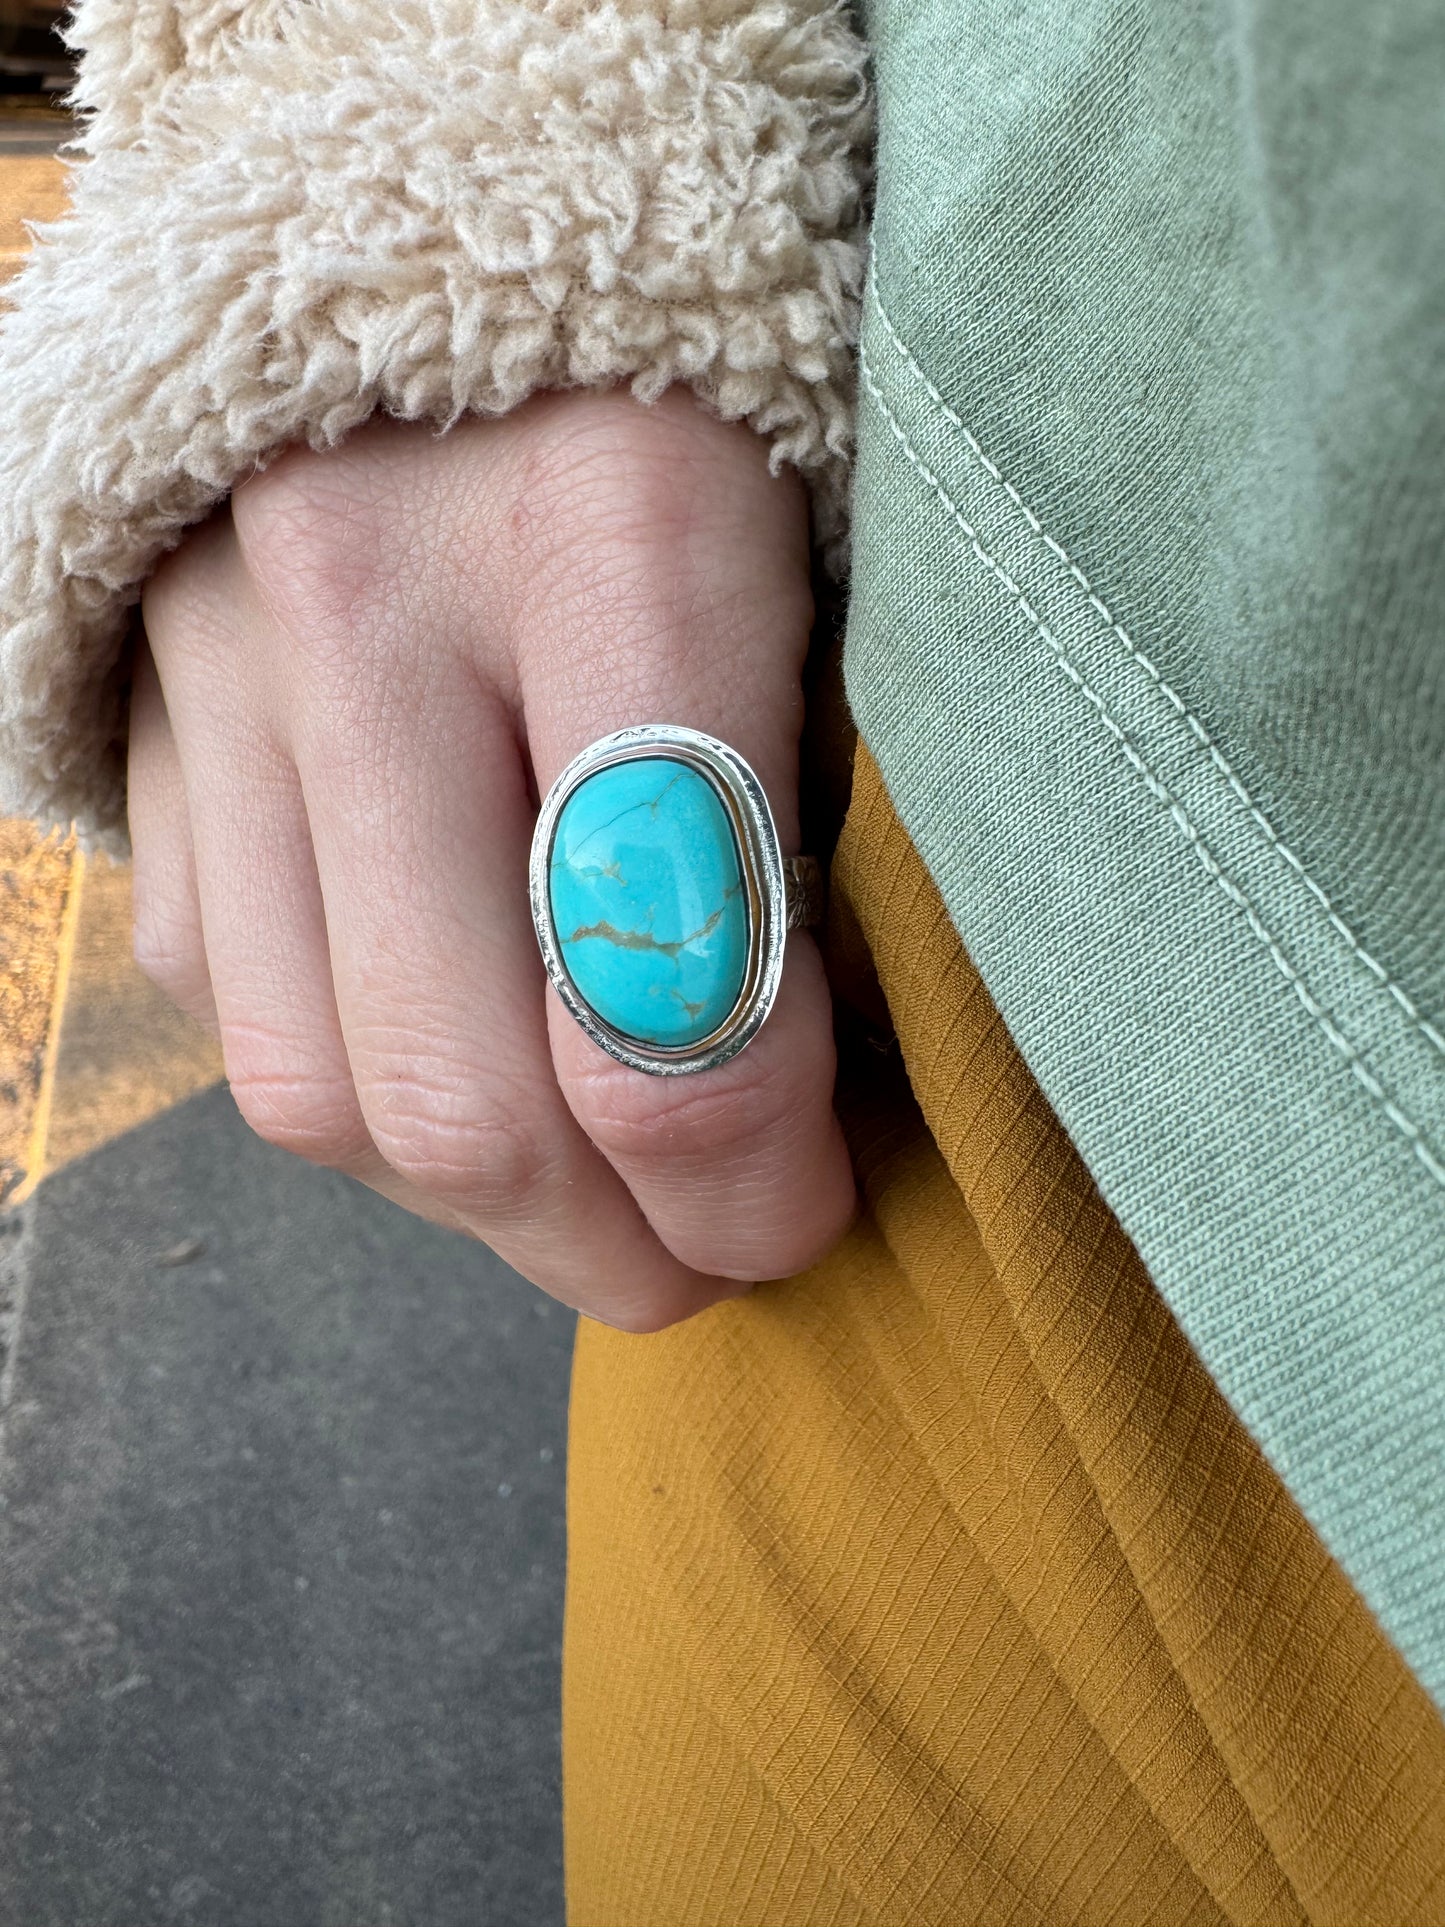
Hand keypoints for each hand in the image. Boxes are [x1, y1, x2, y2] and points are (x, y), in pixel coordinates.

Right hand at [128, 385, 856, 1330]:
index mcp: (617, 521)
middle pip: (462, 1089)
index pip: (664, 977)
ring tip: (589, 1190)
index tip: (807, 1207)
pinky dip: (352, 1085)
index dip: (749, 1174)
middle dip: (610, 1247)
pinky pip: (224, 1001)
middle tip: (710, 1259)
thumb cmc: (703, 393)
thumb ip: (806, 818)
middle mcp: (371, 596)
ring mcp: (221, 659)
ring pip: (315, 1091)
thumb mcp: (824, 551)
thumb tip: (799, 1104)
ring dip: (472, 1206)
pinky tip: (460, 1038)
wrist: (454, 220)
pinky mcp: (144, 715)